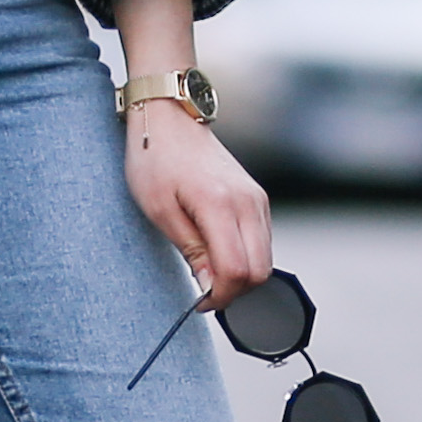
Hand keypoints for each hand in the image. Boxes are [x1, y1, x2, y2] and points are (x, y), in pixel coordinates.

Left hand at [124, 101, 273, 311]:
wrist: (169, 119)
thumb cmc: (155, 161)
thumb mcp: (160, 210)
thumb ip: (191, 250)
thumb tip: (210, 286)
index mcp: (220, 204)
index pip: (237, 271)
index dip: (221, 296)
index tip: (200, 302)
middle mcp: (248, 202)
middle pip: (260, 270)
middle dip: (235, 291)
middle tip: (204, 291)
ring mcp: (257, 199)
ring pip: (266, 258)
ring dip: (241, 275)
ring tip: (207, 270)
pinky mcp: (258, 197)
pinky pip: (263, 241)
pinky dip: (246, 257)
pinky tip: (218, 252)